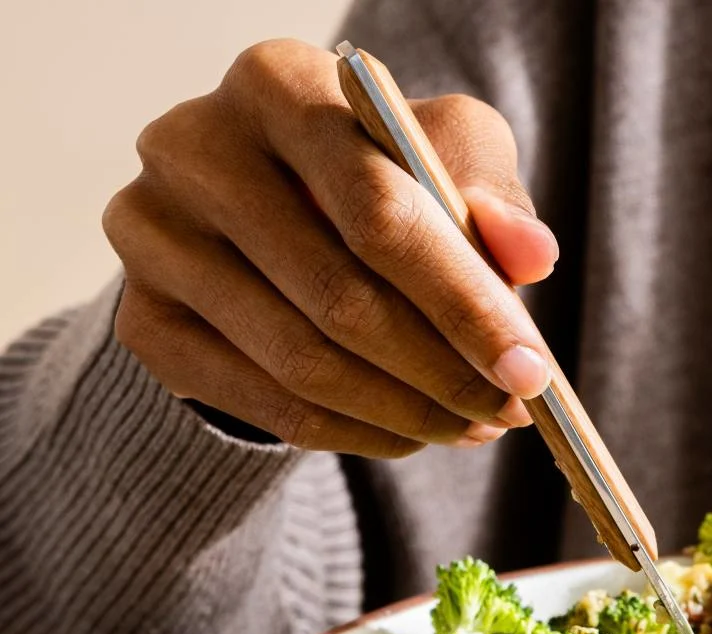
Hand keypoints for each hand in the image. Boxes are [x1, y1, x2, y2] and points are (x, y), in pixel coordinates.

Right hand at [104, 38, 558, 457]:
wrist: (276, 208)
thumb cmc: (379, 171)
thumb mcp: (448, 156)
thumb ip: (494, 199)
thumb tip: (529, 255)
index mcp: (276, 84)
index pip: (377, 209)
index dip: (463, 301)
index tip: (530, 369)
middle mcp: (192, 148)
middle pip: (338, 296)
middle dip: (443, 371)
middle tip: (507, 412)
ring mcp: (151, 237)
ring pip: (301, 362)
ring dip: (406, 412)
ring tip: (471, 426)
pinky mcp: (141, 320)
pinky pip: (266, 403)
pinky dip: (355, 432)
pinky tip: (410, 432)